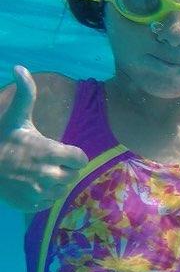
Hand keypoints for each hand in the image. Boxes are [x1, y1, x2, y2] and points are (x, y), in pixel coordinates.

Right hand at [0, 66, 87, 212]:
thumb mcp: (15, 118)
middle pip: (73, 174)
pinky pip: (51, 200)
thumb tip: (20, 67)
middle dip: (63, 168)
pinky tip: (30, 184)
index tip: (60, 151)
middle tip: (45, 161)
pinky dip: (44, 194)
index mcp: (48, 151)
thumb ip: (26, 94)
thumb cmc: (2, 140)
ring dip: (54, 181)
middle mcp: (47, 173)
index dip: (72, 155)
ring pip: (63, 188)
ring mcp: (40, 191)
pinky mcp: (33, 205)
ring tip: (36, 172)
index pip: (81, 158)